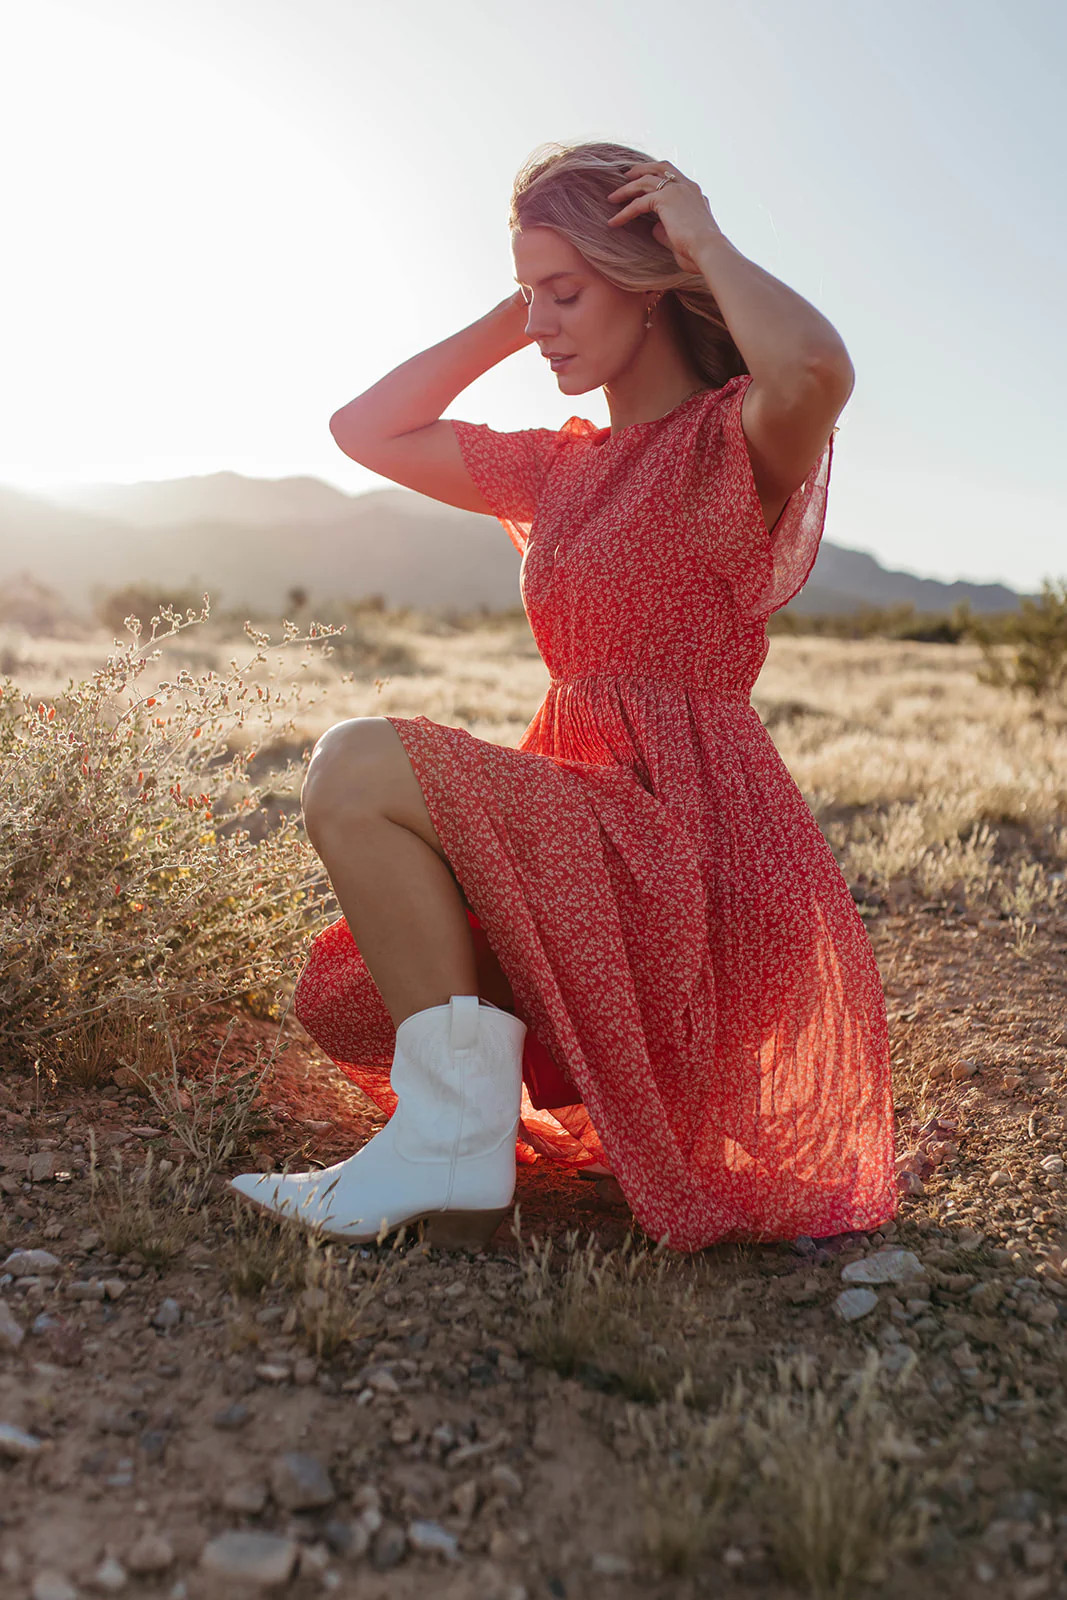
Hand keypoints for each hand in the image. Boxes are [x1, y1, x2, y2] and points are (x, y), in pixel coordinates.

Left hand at [605, 161, 722, 274]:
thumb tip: (654, 229)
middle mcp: (687, 186)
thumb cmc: (698, 252)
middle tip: (626, 176)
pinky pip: (639, 203)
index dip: (659, 175)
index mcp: (695, 194)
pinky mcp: (665, 199)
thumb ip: (666, 230)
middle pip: (660, 167)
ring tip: (612, 198)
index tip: (645, 180)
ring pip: (645, 180)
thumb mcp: (681, 237)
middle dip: (642, 169)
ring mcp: (676, 190)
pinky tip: (614, 222)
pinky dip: (624, 212)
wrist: (708, 250)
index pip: (674, 176)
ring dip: (627, 188)